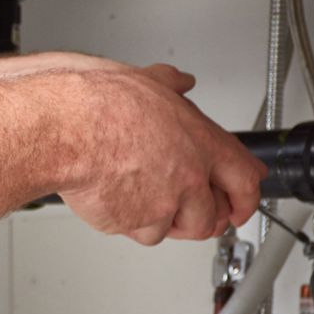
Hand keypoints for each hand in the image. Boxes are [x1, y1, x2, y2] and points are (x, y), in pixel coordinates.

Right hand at [59, 63, 264, 247]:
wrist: (67, 130)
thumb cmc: (99, 104)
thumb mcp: (145, 80)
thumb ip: (171, 84)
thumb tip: (180, 81)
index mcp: (201, 142)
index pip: (244, 178)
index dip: (246, 198)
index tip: (241, 205)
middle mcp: (190, 177)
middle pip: (212, 218)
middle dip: (201, 218)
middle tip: (187, 210)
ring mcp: (164, 205)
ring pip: (174, 229)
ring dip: (162, 221)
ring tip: (140, 195)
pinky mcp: (135, 224)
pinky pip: (140, 233)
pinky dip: (130, 223)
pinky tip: (117, 199)